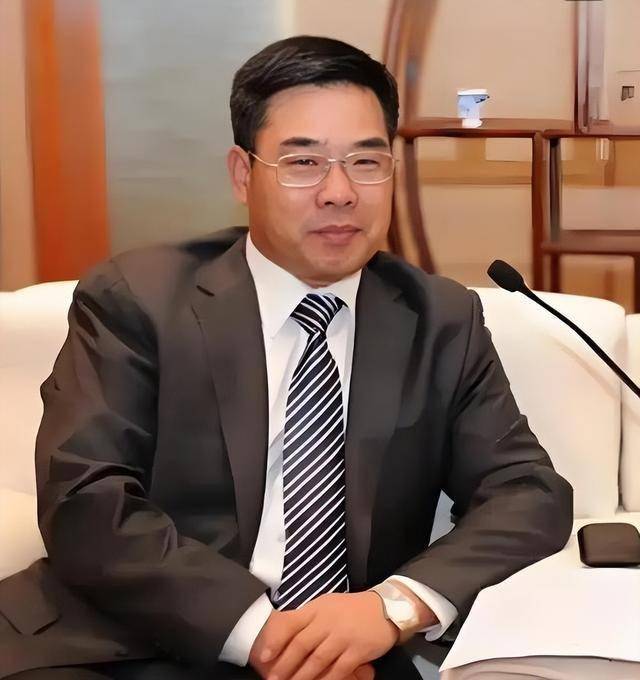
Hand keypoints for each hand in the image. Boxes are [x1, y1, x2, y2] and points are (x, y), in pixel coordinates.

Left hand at [256, 592, 396, 679]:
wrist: (386, 608)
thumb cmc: (351, 609)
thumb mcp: (327, 605)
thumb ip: (308, 619)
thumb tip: (285, 634)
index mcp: (318, 608)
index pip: (292, 622)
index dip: (276, 639)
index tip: (264, 655)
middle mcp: (328, 621)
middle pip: (301, 645)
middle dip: (285, 665)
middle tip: (273, 679)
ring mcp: (343, 636)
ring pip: (317, 660)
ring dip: (302, 677)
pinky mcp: (357, 651)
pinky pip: (338, 670)